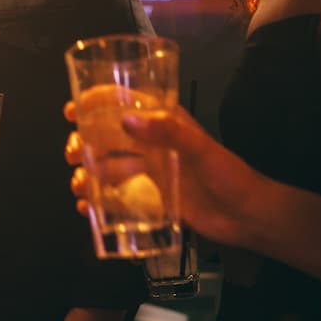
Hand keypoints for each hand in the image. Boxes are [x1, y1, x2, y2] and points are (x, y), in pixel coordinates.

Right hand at [64, 100, 260, 248]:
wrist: (247, 217)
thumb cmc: (229, 176)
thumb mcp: (201, 149)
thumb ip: (168, 132)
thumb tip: (125, 122)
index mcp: (166, 125)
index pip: (127, 105)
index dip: (97, 104)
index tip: (73, 111)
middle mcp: (154, 146)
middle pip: (109, 138)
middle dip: (84, 143)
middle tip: (72, 154)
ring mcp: (151, 174)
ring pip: (108, 168)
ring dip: (87, 174)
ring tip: (79, 186)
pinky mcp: (151, 200)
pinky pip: (118, 198)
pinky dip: (98, 202)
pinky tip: (87, 209)